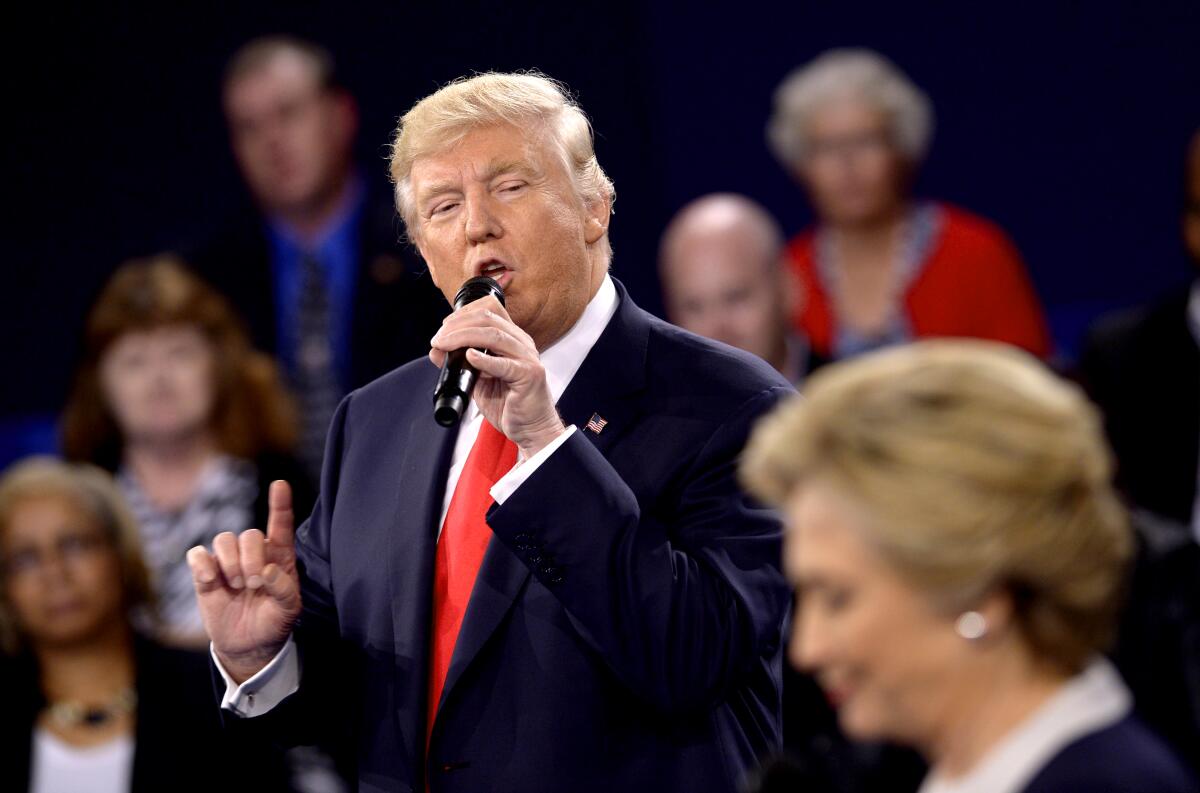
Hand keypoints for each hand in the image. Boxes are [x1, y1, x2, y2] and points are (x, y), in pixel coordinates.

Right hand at [186, 481, 301, 683]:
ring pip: (224, 539)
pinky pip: (197, 555)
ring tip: (237, 585)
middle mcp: (254, 553)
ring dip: (230, 562)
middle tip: (254, 583)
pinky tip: (212, 580)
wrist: (249, 644)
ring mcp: (228, 562)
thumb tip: (268, 571)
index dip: (280, 504)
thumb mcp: (289, 610)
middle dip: (251, 558)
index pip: (281, 525)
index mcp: (279, 556)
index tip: (280, 484)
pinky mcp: (205, 575)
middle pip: (249, 534)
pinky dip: (203, 564)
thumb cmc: (274, 621)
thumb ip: (285, 589)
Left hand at [429, 295, 565, 456]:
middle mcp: (522, 343)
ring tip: (444, 346)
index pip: (490, 308)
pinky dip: (484, 360)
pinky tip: (470, 357)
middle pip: (488, 318)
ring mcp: (528, 357)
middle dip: (457, 325)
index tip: (444, 328)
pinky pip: (504, 364)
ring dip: (463, 337)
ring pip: (494, 335)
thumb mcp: (477, 381)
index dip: (464, 313)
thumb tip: (436, 351)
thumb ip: (460, 364)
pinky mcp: (529, 375)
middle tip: (438, 339)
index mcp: (513, 339)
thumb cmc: (509, 404)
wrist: (531, 429)